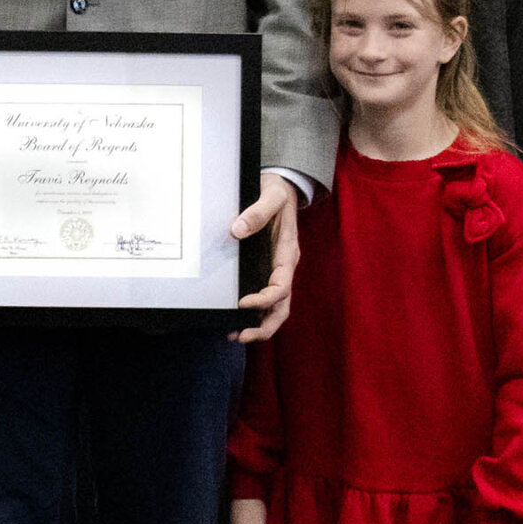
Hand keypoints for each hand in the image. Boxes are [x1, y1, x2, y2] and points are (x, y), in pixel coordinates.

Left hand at [230, 174, 301, 342]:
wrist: (282, 188)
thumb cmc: (278, 192)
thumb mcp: (271, 195)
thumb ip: (256, 212)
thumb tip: (236, 231)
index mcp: (288, 254)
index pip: (281, 286)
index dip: (264, 300)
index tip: (243, 303)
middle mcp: (284, 267)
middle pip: (281, 307)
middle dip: (264, 325)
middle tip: (241, 335)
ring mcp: (275, 271)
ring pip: (274, 308)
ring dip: (258, 324)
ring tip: (235, 335)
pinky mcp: (265, 270)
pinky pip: (263, 298)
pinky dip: (253, 313)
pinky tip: (234, 319)